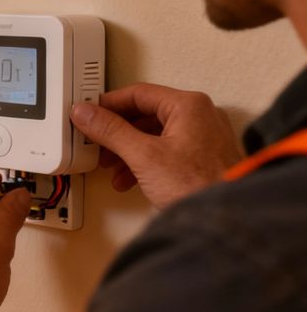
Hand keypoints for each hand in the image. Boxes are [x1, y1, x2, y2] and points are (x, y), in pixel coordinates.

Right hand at [70, 83, 242, 209]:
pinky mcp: (203, 157)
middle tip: (96, 142)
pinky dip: (145, 160)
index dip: (108, 104)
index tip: (88, 114)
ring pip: (154, 134)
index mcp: (188, 105)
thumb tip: (86, 113)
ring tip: (111, 166)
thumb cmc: (199, 185)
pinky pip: (166, 149)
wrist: (226, 218)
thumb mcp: (143, 155)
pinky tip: (131, 178)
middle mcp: (200, 116)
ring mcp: (204, 136)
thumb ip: (110, 131)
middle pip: (145, 114)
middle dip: (116, 132)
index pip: (137, 93)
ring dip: (128, 149)